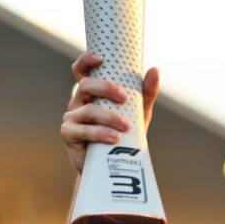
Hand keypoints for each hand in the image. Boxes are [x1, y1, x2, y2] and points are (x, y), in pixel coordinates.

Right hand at [60, 51, 159, 172]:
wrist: (113, 165)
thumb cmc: (124, 133)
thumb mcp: (137, 113)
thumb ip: (145, 93)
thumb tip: (154, 70)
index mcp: (91, 93)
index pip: (83, 71)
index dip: (86, 61)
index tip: (100, 58)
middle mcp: (79, 101)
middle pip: (85, 86)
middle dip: (105, 88)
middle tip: (124, 98)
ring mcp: (72, 118)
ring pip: (88, 110)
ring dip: (108, 117)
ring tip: (126, 127)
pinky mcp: (69, 135)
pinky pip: (82, 131)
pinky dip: (99, 133)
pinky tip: (114, 138)